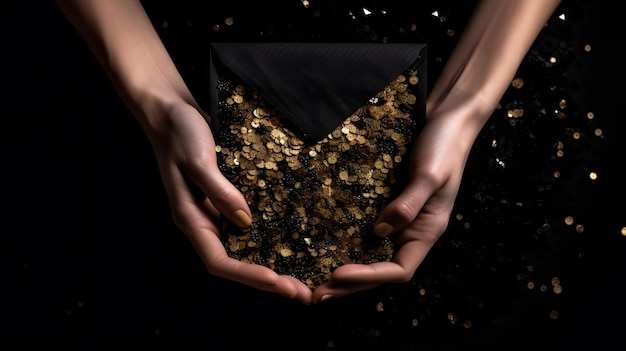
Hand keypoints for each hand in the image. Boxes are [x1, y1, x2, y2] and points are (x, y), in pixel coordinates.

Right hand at [146, 102, 312, 303]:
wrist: (170, 110)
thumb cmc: (179, 132)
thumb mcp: (198, 160)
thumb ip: (220, 191)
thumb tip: (246, 222)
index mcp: (191, 219)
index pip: (219, 262)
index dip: (247, 275)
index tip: (277, 281)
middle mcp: (203, 221)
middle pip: (236, 263)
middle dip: (267, 281)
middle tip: (302, 293)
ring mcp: (214, 211)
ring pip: (244, 249)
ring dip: (271, 265)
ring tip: (302, 277)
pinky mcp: (225, 198)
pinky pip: (248, 228)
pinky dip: (268, 240)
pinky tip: (290, 241)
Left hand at [312, 112, 470, 302]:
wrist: (448, 121)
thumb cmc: (444, 147)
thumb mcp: (429, 175)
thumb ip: (407, 205)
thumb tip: (379, 232)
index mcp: (427, 231)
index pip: (399, 270)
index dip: (369, 275)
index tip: (338, 273)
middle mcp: (413, 232)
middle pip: (381, 270)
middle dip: (352, 285)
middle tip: (318, 294)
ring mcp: (400, 221)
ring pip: (372, 255)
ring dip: (348, 271)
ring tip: (317, 278)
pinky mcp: (389, 205)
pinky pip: (367, 233)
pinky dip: (349, 244)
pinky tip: (326, 246)